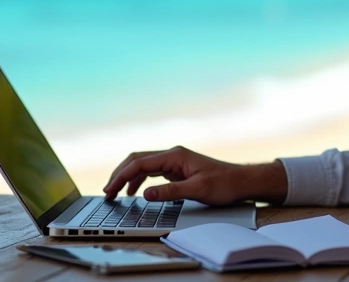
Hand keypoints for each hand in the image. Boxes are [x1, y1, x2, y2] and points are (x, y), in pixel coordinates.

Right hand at [102, 146, 286, 205]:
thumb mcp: (197, 189)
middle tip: (107, 191)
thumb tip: (145, 194)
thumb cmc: (224, 183)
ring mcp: (174, 161)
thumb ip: (170, 192)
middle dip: (119, 174)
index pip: (139, 163)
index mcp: (174, 155)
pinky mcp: (177, 170)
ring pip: (143, 165)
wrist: (241, 182)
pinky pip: (151, 172)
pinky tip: (134, 192)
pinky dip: (139, 180)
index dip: (121, 176)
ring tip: (115, 193)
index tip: (109, 189)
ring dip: (127, 177)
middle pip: (137, 160)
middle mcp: (172, 155)